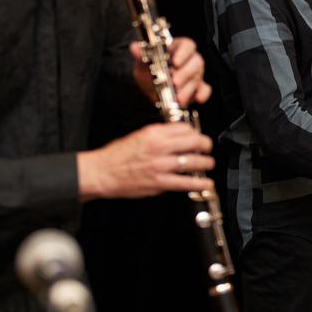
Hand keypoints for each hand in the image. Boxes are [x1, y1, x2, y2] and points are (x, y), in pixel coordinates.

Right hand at [77, 122, 214, 200]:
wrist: (102, 172)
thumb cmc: (117, 154)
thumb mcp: (140, 135)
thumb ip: (160, 135)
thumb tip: (179, 135)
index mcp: (154, 133)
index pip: (184, 128)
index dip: (195, 132)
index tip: (197, 136)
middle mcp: (159, 147)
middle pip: (194, 142)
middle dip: (206, 145)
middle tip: (207, 149)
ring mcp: (160, 165)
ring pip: (193, 162)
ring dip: (206, 163)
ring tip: (209, 164)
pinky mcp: (159, 183)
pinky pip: (185, 183)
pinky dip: (199, 184)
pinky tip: (206, 184)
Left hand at [130, 37, 211, 107]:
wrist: (150, 89)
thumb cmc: (150, 72)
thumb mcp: (143, 64)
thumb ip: (141, 56)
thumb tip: (134, 47)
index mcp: (177, 49)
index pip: (187, 45)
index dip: (184, 52)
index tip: (175, 62)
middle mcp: (189, 60)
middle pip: (196, 61)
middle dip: (185, 73)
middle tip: (175, 82)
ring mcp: (195, 74)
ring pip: (198, 78)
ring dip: (188, 88)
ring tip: (177, 96)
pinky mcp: (198, 88)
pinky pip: (205, 90)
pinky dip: (202, 94)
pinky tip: (197, 98)